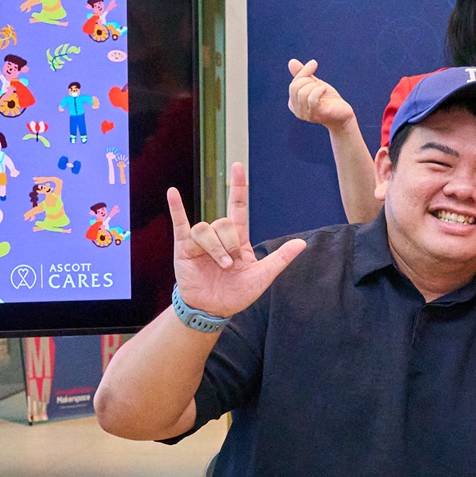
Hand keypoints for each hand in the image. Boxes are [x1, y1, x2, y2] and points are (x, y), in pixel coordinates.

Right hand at [165, 159, 305, 319]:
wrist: (212, 309)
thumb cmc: (237, 294)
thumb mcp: (262, 277)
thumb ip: (280, 259)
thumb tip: (302, 243)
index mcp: (237, 239)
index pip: (238, 206)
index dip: (238, 187)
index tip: (238, 167)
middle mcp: (218, 236)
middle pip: (223, 223)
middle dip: (229, 244)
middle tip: (230, 265)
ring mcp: (200, 241)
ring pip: (206, 229)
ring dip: (214, 249)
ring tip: (220, 266)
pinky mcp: (184, 248)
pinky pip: (181, 224)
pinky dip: (177, 208)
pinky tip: (173, 193)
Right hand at [285, 57, 354, 129]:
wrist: (342, 114)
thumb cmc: (328, 99)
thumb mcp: (314, 84)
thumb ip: (303, 74)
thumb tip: (291, 61)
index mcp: (293, 103)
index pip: (293, 84)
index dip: (304, 72)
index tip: (314, 63)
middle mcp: (297, 111)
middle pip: (295, 88)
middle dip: (308, 79)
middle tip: (320, 84)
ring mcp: (306, 115)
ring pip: (303, 93)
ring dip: (315, 86)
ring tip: (323, 89)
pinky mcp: (316, 115)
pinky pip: (312, 99)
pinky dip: (319, 90)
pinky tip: (324, 89)